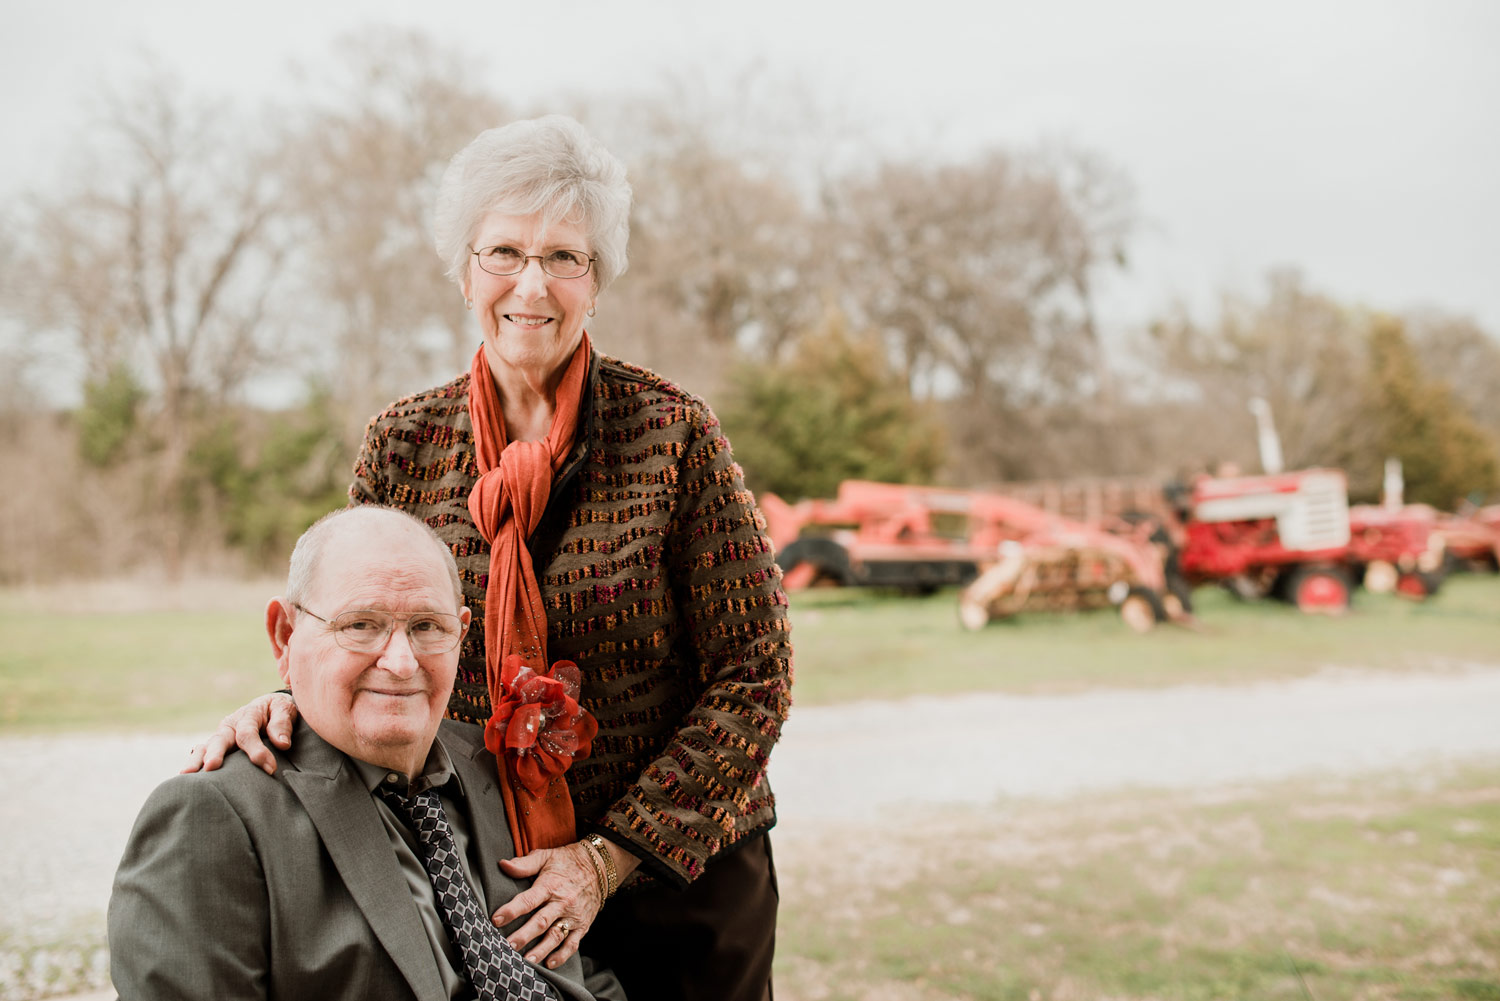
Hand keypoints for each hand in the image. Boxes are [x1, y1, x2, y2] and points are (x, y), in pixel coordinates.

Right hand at [180, 693, 297, 774]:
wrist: (271, 708)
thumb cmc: (279, 711)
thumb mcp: (285, 709)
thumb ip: (282, 723)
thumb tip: (282, 743)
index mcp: (248, 715)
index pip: (248, 734)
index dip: (258, 751)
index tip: (270, 768)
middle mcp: (230, 726)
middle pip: (220, 740)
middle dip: (215, 754)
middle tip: (211, 766)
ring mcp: (221, 737)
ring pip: (205, 748)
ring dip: (196, 760)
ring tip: (187, 774)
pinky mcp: (216, 748)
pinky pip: (202, 755)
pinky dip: (194, 764)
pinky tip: (186, 777)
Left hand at [492, 843, 602, 970]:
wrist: (600, 866)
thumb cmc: (567, 862)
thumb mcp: (546, 857)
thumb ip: (524, 864)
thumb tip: (502, 865)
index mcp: (550, 885)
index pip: (529, 900)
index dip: (512, 910)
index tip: (496, 919)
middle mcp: (562, 902)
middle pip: (541, 922)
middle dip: (523, 935)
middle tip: (507, 946)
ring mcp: (573, 916)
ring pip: (556, 935)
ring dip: (541, 950)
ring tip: (526, 961)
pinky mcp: (582, 925)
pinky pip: (573, 943)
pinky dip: (562, 955)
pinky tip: (549, 963)